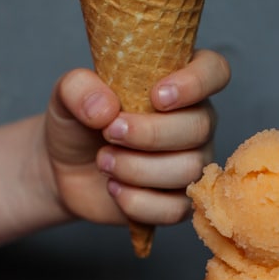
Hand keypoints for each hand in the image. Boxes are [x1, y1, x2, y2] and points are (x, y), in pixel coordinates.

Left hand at [43, 49, 229, 227]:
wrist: (64, 168)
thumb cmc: (78, 122)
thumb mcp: (66, 94)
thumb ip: (79, 87)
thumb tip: (105, 108)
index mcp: (178, 83)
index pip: (214, 71)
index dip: (195, 83)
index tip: (157, 97)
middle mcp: (194, 122)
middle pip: (200, 127)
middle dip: (150, 133)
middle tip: (109, 132)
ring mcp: (191, 163)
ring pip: (187, 169)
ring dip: (138, 168)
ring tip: (104, 162)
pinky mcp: (178, 201)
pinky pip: (176, 209)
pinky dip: (138, 202)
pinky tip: (114, 189)